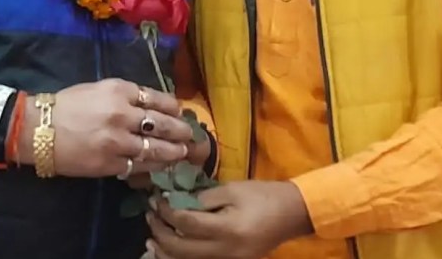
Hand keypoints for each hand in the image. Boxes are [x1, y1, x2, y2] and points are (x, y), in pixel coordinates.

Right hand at [18, 79, 192, 178]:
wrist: (39, 129)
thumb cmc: (67, 105)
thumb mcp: (98, 89)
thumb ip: (125, 96)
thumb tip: (152, 105)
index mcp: (119, 90)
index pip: (157, 98)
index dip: (172, 107)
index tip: (179, 111)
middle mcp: (122, 114)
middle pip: (162, 123)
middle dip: (180, 130)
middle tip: (189, 134)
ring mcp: (118, 141)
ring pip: (156, 147)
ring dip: (173, 151)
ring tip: (182, 152)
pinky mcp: (111, 163)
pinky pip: (140, 166)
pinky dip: (154, 166)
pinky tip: (162, 165)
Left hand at [145, 180, 312, 258]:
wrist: (292, 214)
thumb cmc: (262, 196)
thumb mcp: (231, 189)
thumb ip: (202, 197)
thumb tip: (176, 201)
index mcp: (227, 229)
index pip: (185, 223)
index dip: (166, 210)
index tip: (155, 198)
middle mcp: (225, 252)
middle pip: (181, 249)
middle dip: (160, 232)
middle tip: (149, 214)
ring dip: (166, 250)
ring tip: (152, 235)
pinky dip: (181, 256)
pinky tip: (170, 247)